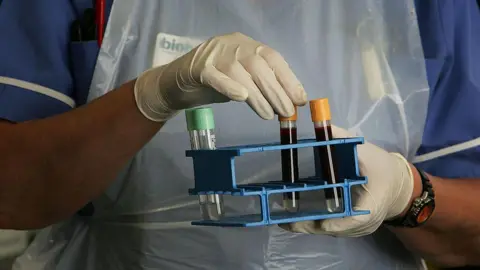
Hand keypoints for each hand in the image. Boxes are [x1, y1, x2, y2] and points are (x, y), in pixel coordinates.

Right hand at [134, 32, 306, 121]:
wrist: (174, 83)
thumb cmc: (213, 83)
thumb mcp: (241, 81)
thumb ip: (261, 86)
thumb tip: (289, 101)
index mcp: (245, 45)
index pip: (272, 58)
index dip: (288, 79)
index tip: (300, 99)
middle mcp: (231, 44)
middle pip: (258, 64)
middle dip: (276, 90)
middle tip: (286, 112)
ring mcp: (212, 54)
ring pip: (240, 71)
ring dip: (258, 95)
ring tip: (269, 114)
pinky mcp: (196, 67)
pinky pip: (214, 75)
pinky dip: (229, 86)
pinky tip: (242, 98)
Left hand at [280, 126, 414, 236]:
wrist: (400, 185)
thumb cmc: (383, 168)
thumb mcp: (367, 152)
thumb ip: (345, 140)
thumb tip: (325, 128)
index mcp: (371, 206)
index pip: (354, 220)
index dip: (336, 223)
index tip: (319, 222)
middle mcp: (364, 224)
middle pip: (334, 229)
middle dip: (309, 225)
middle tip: (284, 221)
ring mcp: (358, 230)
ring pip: (330, 231)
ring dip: (308, 226)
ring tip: (283, 220)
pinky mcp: (351, 229)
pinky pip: (331, 229)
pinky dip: (315, 224)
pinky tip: (296, 218)